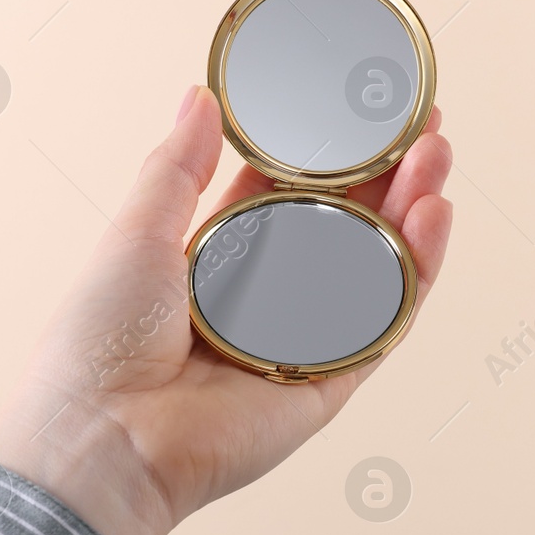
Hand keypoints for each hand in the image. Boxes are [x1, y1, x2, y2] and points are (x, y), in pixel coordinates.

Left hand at [0, 86, 452, 534]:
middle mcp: (270, 296)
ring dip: (413, 208)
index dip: (332, 150)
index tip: (365, 108)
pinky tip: (432, 216)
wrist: (106, 438)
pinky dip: (417, 268)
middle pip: (348, 222)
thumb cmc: (99, 341)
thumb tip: (200, 96)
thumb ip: (176, 166)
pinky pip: (389, 318)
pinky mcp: (335, 378)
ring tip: (436, 154)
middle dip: (389, 171)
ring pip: (378, 264)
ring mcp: (308, 336)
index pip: (291, 191)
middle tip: (421, 122)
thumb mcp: (136, 232)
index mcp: (220, 257)